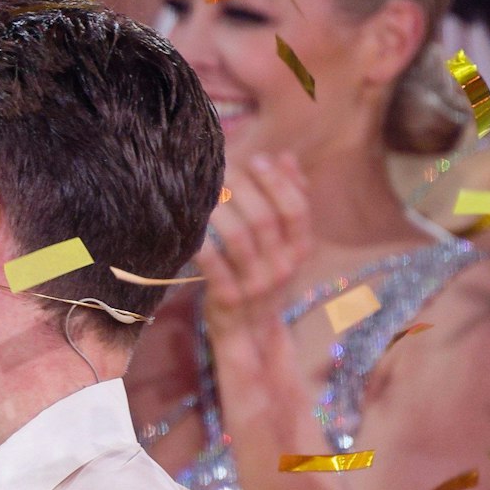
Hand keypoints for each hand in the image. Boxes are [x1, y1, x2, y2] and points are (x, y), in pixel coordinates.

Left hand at [198, 153, 311, 341]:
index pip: (295, 210)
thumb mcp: (285, 245)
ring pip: (239, 238)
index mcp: (299, 251)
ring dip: (220, 209)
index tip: (257, 159)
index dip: (277, 182)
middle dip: (243, 188)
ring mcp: (255, 285)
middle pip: (265, 219)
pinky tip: (190, 223)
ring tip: (205, 189)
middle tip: (223, 168)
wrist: (250, 331)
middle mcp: (282, 267)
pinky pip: (213, 266)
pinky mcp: (228, 298)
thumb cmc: (263, 276)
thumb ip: (289, 201)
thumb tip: (286, 157)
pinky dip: (202, 242)